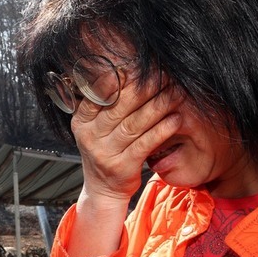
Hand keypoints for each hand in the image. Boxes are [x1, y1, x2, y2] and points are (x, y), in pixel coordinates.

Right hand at [71, 78, 182, 217]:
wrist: (103, 189)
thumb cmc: (105, 150)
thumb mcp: (94, 128)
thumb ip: (104, 104)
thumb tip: (123, 71)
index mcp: (81, 122)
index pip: (97, 95)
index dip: (117, 80)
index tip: (136, 67)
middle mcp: (90, 137)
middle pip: (119, 107)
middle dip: (144, 88)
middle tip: (162, 75)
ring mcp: (105, 153)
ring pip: (135, 124)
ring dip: (158, 106)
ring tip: (175, 92)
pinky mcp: (123, 167)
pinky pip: (145, 144)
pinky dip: (162, 130)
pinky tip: (175, 119)